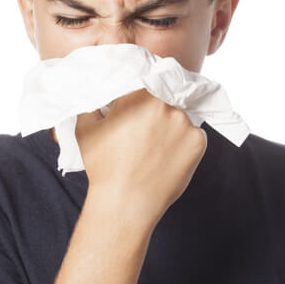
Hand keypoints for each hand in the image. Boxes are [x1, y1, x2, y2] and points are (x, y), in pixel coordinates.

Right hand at [74, 88, 207, 229]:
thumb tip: (98, 90)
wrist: (126, 204)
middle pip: (164, 97)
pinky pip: (192, 134)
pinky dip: (182, 142)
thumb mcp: (86, 129)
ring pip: (179, 115)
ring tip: (154, 146)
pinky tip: (167, 157)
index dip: (139, 92)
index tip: (136, 103)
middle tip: (144, 128)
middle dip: (155, 108)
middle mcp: (165, 104)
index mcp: (138, 95)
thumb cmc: (103, 167)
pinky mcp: (198, 142)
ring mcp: (185, 123)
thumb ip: (92, 102)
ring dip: (170, 125)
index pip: (143, 79)